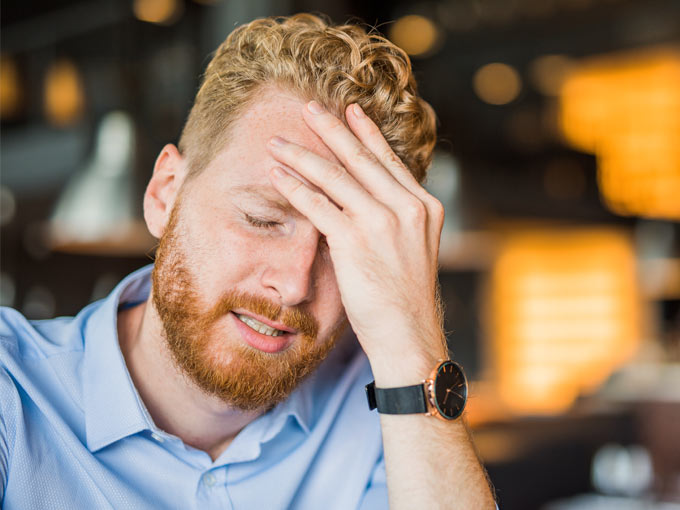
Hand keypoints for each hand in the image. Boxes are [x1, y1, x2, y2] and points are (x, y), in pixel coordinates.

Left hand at [267, 101, 446, 381]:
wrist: (409, 335)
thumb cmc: (405, 299)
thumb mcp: (413, 249)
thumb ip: (396, 219)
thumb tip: (368, 199)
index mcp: (424, 206)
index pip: (389, 160)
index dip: (366, 133)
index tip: (349, 111)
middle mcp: (407, 206)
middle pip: (361, 158)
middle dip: (331, 129)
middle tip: (308, 107)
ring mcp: (382, 221)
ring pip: (335, 176)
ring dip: (302, 155)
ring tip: (279, 141)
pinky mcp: (356, 240)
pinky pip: (318, 205)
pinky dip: (295, 188)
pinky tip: (278, 175)